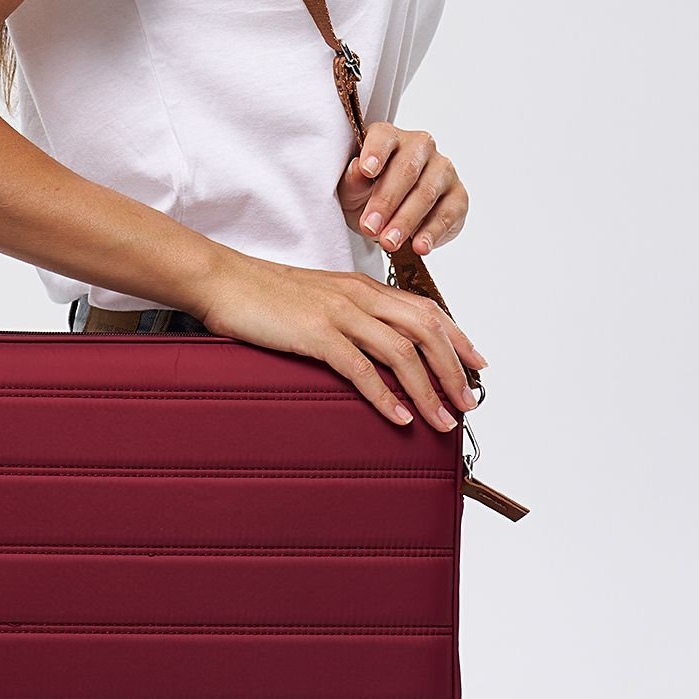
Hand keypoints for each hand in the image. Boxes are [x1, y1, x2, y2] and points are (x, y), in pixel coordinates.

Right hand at [187, 249, 486, 431]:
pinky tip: (399, 417)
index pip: (426, 309)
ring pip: (402, 352)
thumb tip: (371, 349)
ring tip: (442, 420)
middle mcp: (359, 295)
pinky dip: (386, 395)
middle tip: (468, 403)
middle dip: (453, 370)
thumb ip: (348, 316)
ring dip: (429, 390)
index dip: (458, 338)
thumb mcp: (317, 298)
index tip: (477, 365)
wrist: (221, 278)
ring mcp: (339, 313)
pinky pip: (361, 368)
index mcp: (362, 286)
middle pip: (426, 331)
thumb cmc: (262, 294)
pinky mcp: (316, 333)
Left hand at [337, 122, 468, 259]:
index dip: (375, 153)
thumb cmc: (367, 194)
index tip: (366, 171)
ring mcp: (443, 169)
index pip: (384, 138)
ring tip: (389, 242)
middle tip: (370, 227)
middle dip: (386, 201)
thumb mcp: (351, 190)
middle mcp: (420, 147)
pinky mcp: (458, 196)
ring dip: (406, 221)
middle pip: (406, 170)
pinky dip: (431, 232)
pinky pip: (447, 214)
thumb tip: (357, 170)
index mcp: (390, 137)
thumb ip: (352, 180)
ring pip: (426, 193)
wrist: (388, 217)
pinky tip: (419, 246)